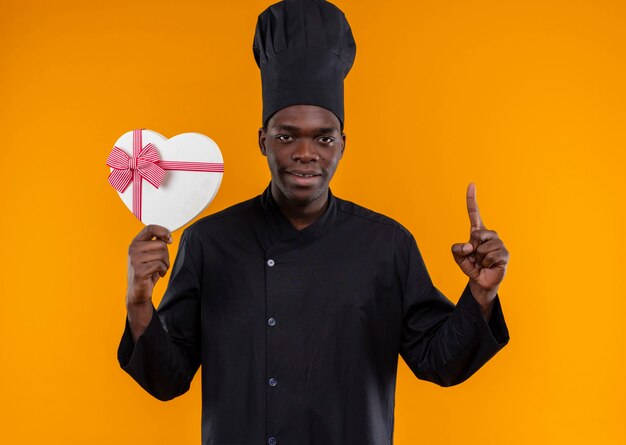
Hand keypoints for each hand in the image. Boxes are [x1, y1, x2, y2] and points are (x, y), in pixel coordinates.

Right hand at [126, 224, 171, 305]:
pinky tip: (158, 275)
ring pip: (162, 255)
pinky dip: (163, 271)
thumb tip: (167, 235)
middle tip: (162, 263)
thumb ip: (156, 243)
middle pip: (161, 244)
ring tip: (160, 269)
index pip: (150, 228)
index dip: (163, 231)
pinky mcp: (139, 270)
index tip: (169, 239)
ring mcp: (135, 259)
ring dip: (165, 264)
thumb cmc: (146, 271)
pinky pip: (159, 265)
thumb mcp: (150, 254)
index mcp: (136, 242)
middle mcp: (133, 249)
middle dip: (166, 255)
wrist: (138, 291)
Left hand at [451, 183, 508, 307]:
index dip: (472, 199)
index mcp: (478, 232)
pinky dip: (485, 263)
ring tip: (482, 262)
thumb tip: (470, 246)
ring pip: (482, 248)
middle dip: (471, 249)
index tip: (471, 184)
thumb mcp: (458, 258)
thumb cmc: (472, 267)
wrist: (481, 282)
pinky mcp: (505, 253)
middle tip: (475, 257)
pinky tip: (489, 265)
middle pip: (475, 235)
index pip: (474, 213)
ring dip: (478, 258)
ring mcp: (498, 243)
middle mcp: (490, 234)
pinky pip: (489, 256)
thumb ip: (457, 250)